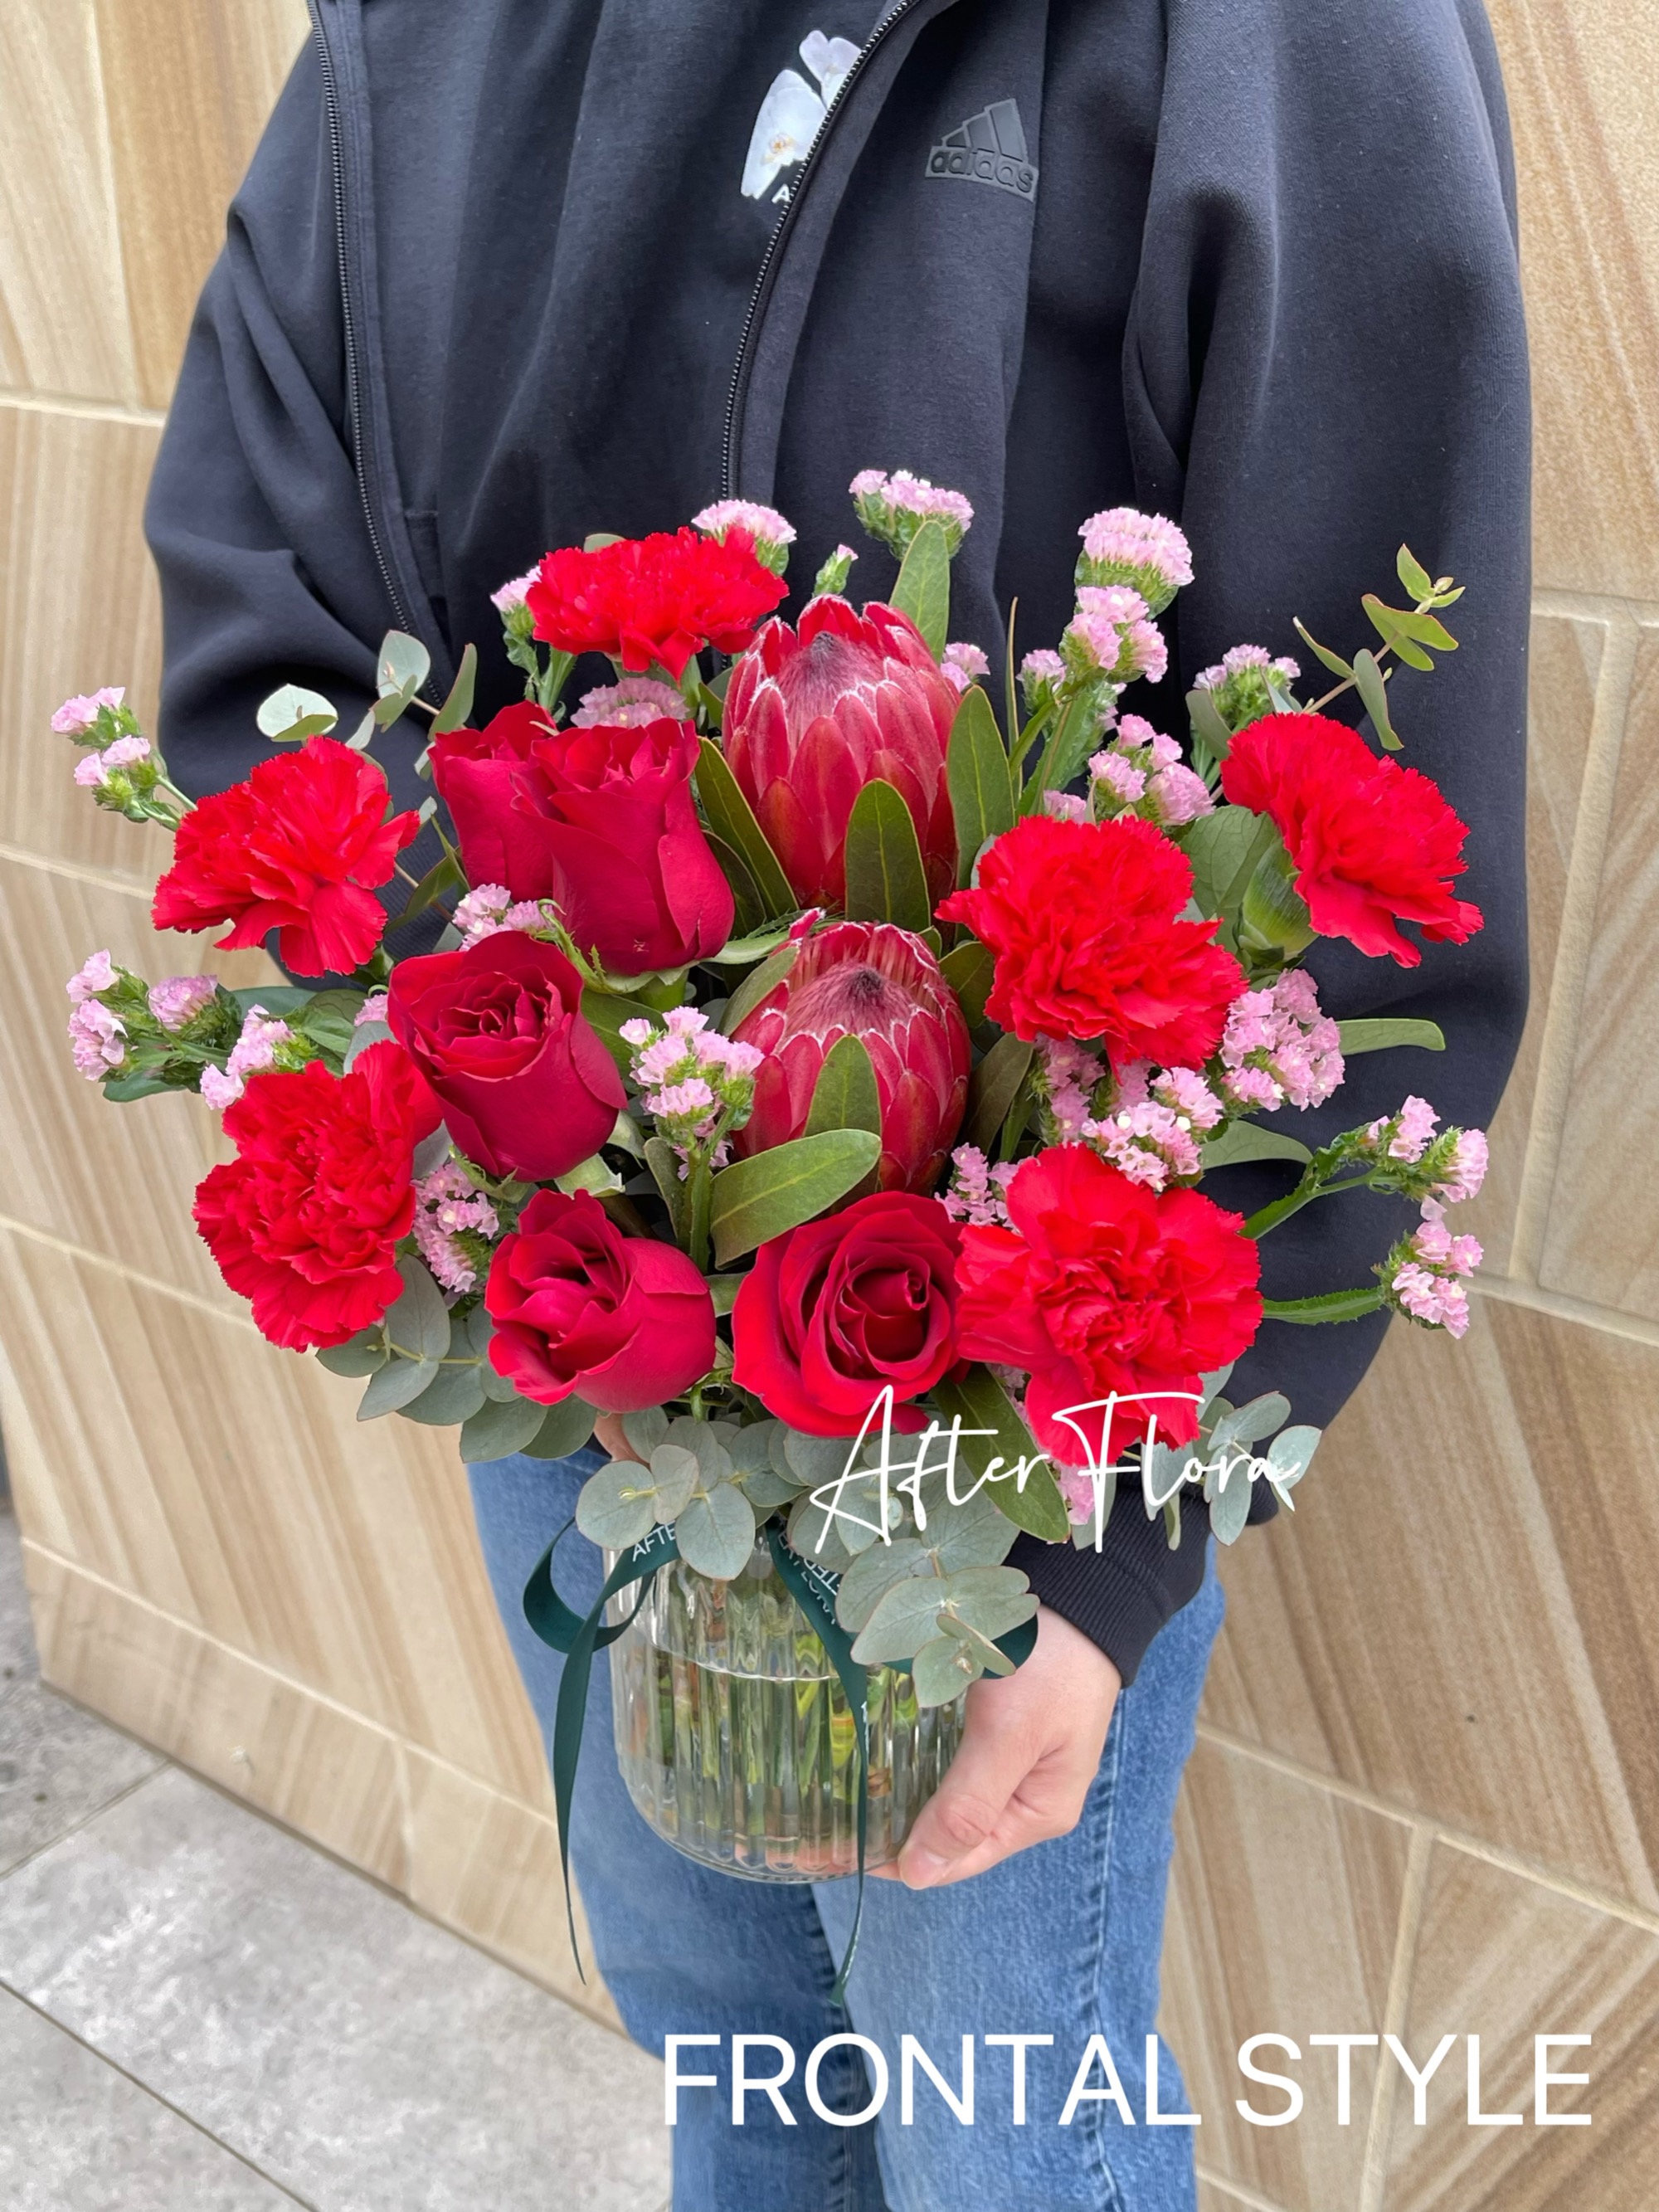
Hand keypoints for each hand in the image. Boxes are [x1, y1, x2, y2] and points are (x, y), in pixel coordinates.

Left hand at [592, 1420, 1120, 1884]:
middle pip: (948, 1833)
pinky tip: (870, 1758)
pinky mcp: (996, 1722)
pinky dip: (908, 1765)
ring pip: (942, 1796)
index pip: (957, 1858)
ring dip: (892, 1800)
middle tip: (815, 1830)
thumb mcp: (1009, 1734)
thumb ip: (967, 1805)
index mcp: (1037, 1812)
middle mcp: (1024, 1794)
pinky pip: (946, 1759)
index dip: (898, 1860)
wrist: (1082, 1587)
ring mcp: (1011, 1758)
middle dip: (888, 1833)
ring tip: (830, 1803)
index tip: (832, 1853)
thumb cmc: (1051, 1659)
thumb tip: (918, 1877)